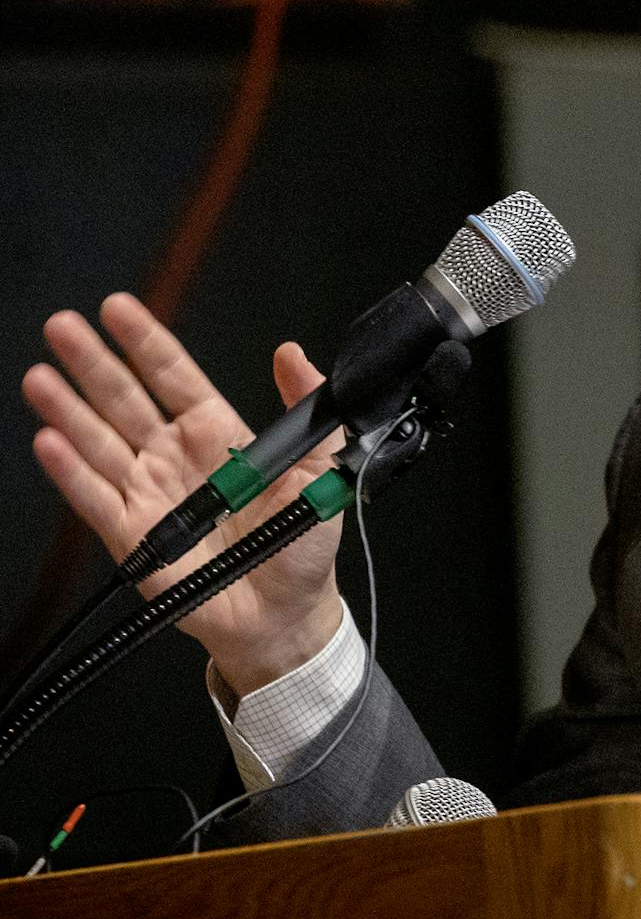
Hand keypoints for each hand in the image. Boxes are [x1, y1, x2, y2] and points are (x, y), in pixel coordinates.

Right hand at [23, 293, 344, 694]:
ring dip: (68, 410)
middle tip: (63, 326)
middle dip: (93, 362)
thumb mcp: (321, 468)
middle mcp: (174, 456)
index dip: (146, 341)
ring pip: (99, 442)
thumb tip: (293, 353)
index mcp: (218, 433)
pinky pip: (96, 499)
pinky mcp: (133, 536)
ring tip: (40, 377)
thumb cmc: (302, 541)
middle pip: (125, 399)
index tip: (119, 307)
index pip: (174, 375)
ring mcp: (148, 493)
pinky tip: (49, 442)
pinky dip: (71, 472)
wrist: (285, 611)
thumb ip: (307, 410)